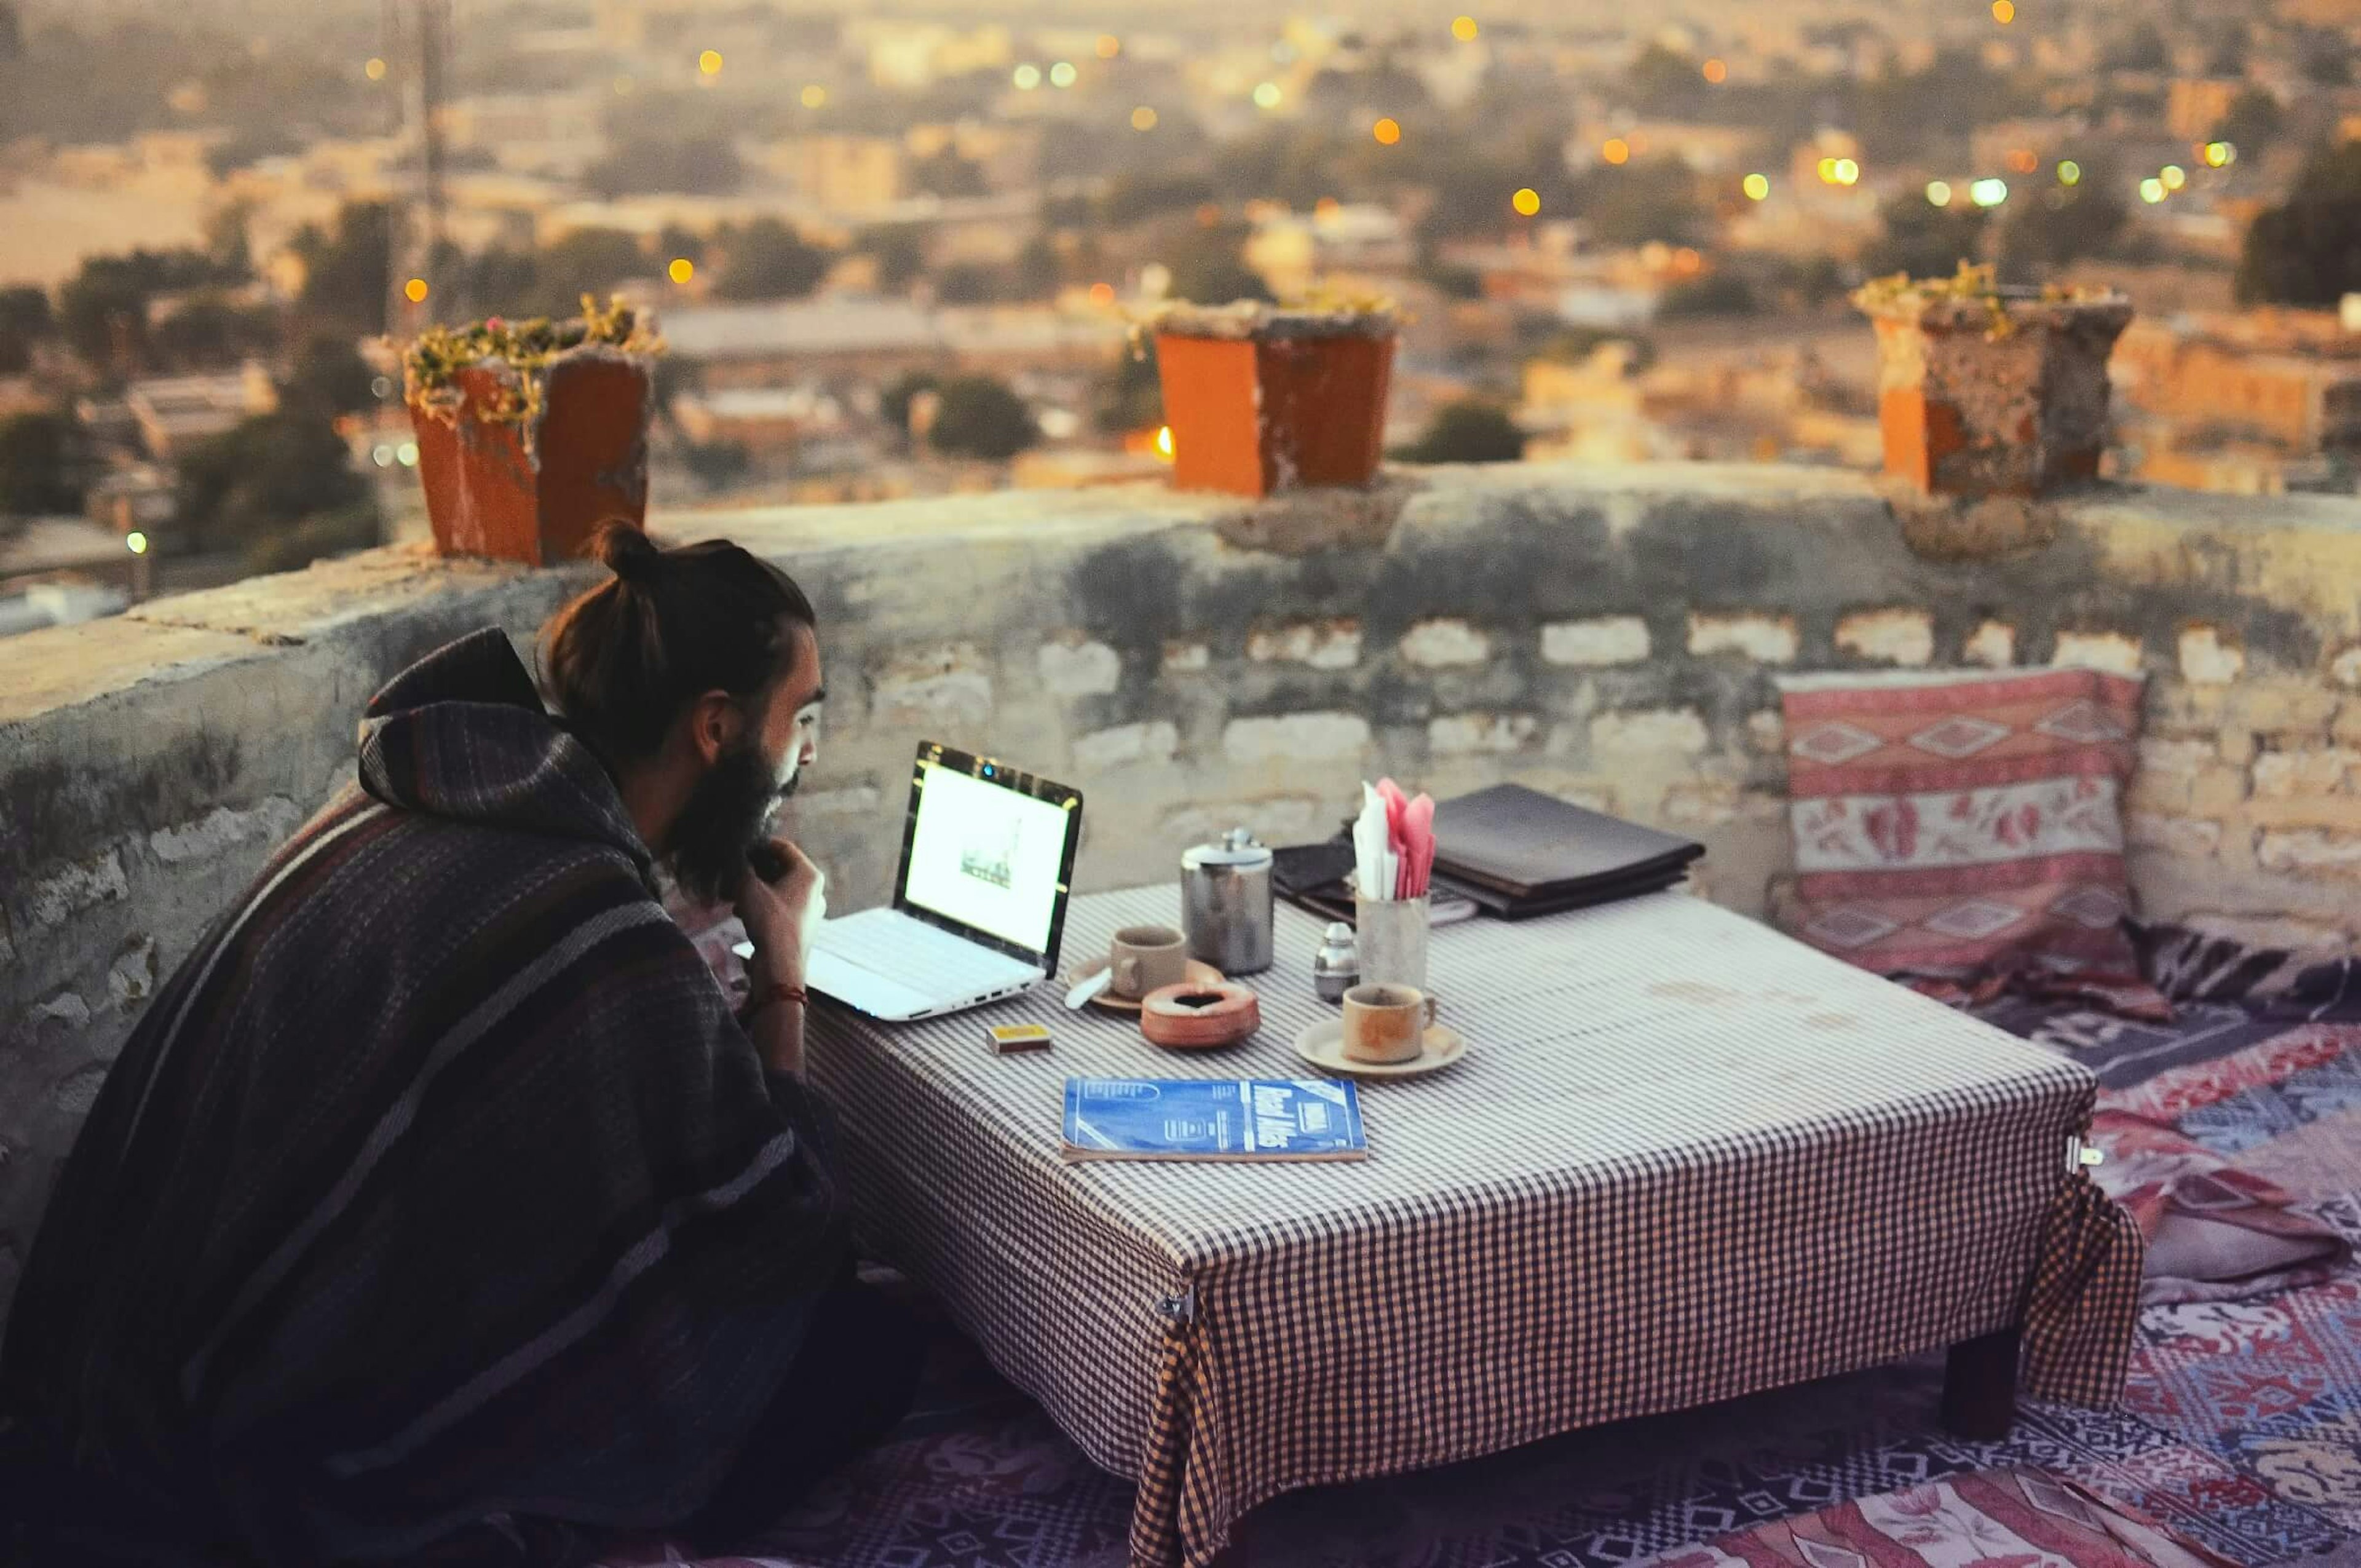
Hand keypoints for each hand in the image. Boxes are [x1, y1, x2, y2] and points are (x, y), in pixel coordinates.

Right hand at [735, 837, 824, 982]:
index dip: (759, 845)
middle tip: (732, 872)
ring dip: (753, 889)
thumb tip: (733, 858)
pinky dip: (759, 905)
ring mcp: (808, 910)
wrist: (780, 967)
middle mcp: (814, 891)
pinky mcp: (799, 927)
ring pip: (777, 889)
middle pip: (780, 869)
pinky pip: (777, 907)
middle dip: (753, 871)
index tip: (740, 849)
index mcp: (810, 875)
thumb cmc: (770, 923)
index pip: (784, 847)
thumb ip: (740, 868)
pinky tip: (740, 912)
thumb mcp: (749, 889)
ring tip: (732, 894)